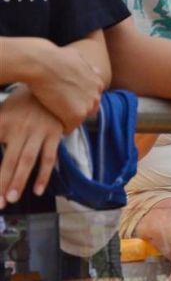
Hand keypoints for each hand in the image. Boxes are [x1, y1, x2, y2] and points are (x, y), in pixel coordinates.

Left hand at [0, 87, 61, 208]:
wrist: (52, 81)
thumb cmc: (22, 102)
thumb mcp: (2, 111)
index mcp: (4, 122)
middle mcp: (21, 128)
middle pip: (9, 160)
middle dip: (2, 182)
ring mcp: (39, 131)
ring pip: (28, 161)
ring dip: (20, 181)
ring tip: (12, 198)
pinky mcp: (55, 133)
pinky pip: (50, 157)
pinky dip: (44, 174)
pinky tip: (38, 190)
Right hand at [19, 39, 102, 131]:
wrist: (43, 64)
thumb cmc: (55, 58)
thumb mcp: (77, 58)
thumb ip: (88, 67)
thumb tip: (97, 71)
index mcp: (98, 83)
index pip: (90, 99)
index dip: (76, 101)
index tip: (64, 100)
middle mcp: (97, 95)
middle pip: (87, 111)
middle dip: (74, 111)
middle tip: (57, 108)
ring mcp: (88, 106)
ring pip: (78, 120)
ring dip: (66, 119)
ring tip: (52, 114)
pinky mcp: (76, 116)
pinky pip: (69, 128)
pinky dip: (60, 127)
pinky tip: (50, 120)